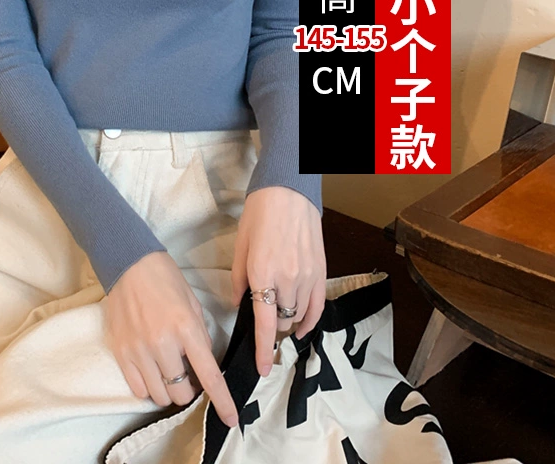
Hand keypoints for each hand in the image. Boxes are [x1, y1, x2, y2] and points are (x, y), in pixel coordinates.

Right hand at [105, 250, 238, 427]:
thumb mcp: (193, 304)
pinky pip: (137, 388)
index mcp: (186, 328)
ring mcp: (139, 350)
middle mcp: (162, 344)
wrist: (129, 263)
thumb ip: (199, 336)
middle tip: (189, 374)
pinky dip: (148, 386)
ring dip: (169, 389)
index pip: (208, 375)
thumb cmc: (164, 278)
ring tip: (168, 370)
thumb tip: (203, 363)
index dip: (222, 401)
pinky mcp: (121, 351)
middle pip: (182, 392)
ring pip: (159, 395)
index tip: (230, 417)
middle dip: (190, 390)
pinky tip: (152, 370)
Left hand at [231, 186, 325, 376]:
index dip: (263, 350)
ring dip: (289, 322)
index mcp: (263, 274)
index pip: (265, 324)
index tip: (262, 368)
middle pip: (283, 322)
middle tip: (263, 325)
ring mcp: (308, 276)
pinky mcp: (321, 271)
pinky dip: (311, 319)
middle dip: (272, 328)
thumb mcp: (240, 246)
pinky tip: (302, 325)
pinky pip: (318, 305)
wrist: (289, 190)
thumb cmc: (259, 214)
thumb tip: (239, 304)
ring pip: (300, 315)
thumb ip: (239, 280)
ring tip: (279, 319)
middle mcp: (288, 279)